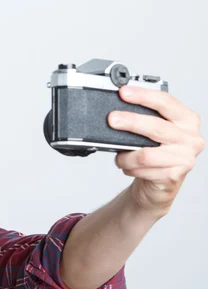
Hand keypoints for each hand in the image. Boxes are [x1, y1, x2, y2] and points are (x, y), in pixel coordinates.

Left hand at [108, 85, 203, 215]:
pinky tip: (129, 167)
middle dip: (130, 122)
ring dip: (125, 157)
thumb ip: (145, 119)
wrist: (161, 182)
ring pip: (145, 154)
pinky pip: (143, 170)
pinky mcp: (174, 175)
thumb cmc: (156, 153)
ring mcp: (184, 157)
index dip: (143, 96)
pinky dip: (129, 168)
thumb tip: (118, 111)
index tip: (124, 93)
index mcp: (187, 120)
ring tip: (120, 157)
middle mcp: (190, 137)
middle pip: (155, 127)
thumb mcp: (154, 132)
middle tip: (112, 119)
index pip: (165, 102)